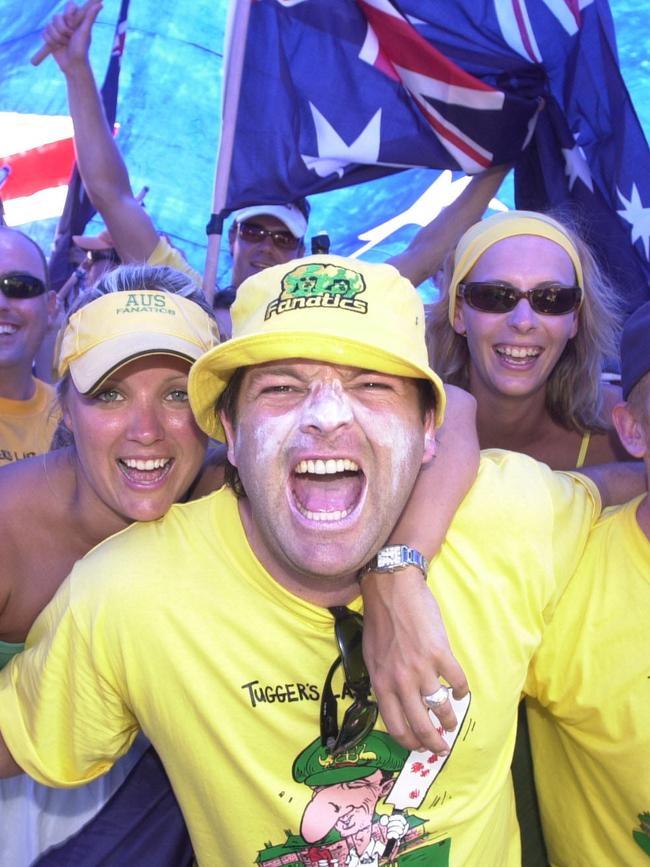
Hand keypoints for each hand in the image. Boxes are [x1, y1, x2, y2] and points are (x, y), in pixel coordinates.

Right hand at [43, 1, 101, 73]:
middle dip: (63, 30)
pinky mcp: (50, 37)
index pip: (70, 5)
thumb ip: (90, 17)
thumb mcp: (85, 32)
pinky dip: (51, 42)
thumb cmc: (82, 50)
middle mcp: (66, 22)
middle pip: (56, 17)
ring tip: (65, 44)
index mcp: (76, 19)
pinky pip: (44, 34)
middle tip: (70, 39)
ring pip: (49, 26)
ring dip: (57, 38)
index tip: (73, 23)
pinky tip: (58, 47)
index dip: (69, 14)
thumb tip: (101, 4)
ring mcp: (57, 29)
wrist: (73, 65)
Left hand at [361, 567, 467, 752]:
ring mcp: (422, 668)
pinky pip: (457, 682)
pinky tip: (460, 692)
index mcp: (381, 683)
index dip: (409, 742)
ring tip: (451, 722)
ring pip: (440, 708)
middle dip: (433, 742)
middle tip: (441, 747)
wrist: (392, 591)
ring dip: (448, 720)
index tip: (418, 747)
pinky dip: (461, 691)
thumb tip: (395, 703)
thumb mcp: (371, 657)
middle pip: (420, 725)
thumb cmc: (380, 622)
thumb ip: (382, 681)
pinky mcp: (440, 653)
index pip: (396, 726)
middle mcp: (401, 681)